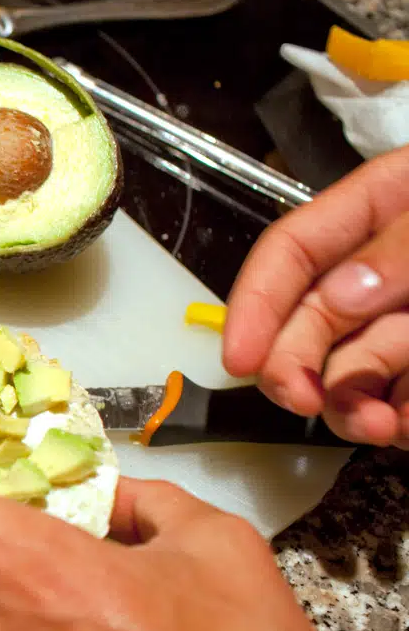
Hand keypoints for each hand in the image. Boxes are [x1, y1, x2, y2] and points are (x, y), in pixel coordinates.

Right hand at [223, 145, 408, 447]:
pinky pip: (403, 398)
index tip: (238, 360)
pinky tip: (404, 427)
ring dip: (353, 404)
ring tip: (377, 427)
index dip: (256, 304)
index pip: (291, 252)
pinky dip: (401, 420)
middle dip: (298, 365)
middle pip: (313, 320)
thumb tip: (341, 295)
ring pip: (357, 368)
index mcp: (381, 204)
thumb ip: (401, 250)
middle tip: (299, 401)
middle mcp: (385, 265)